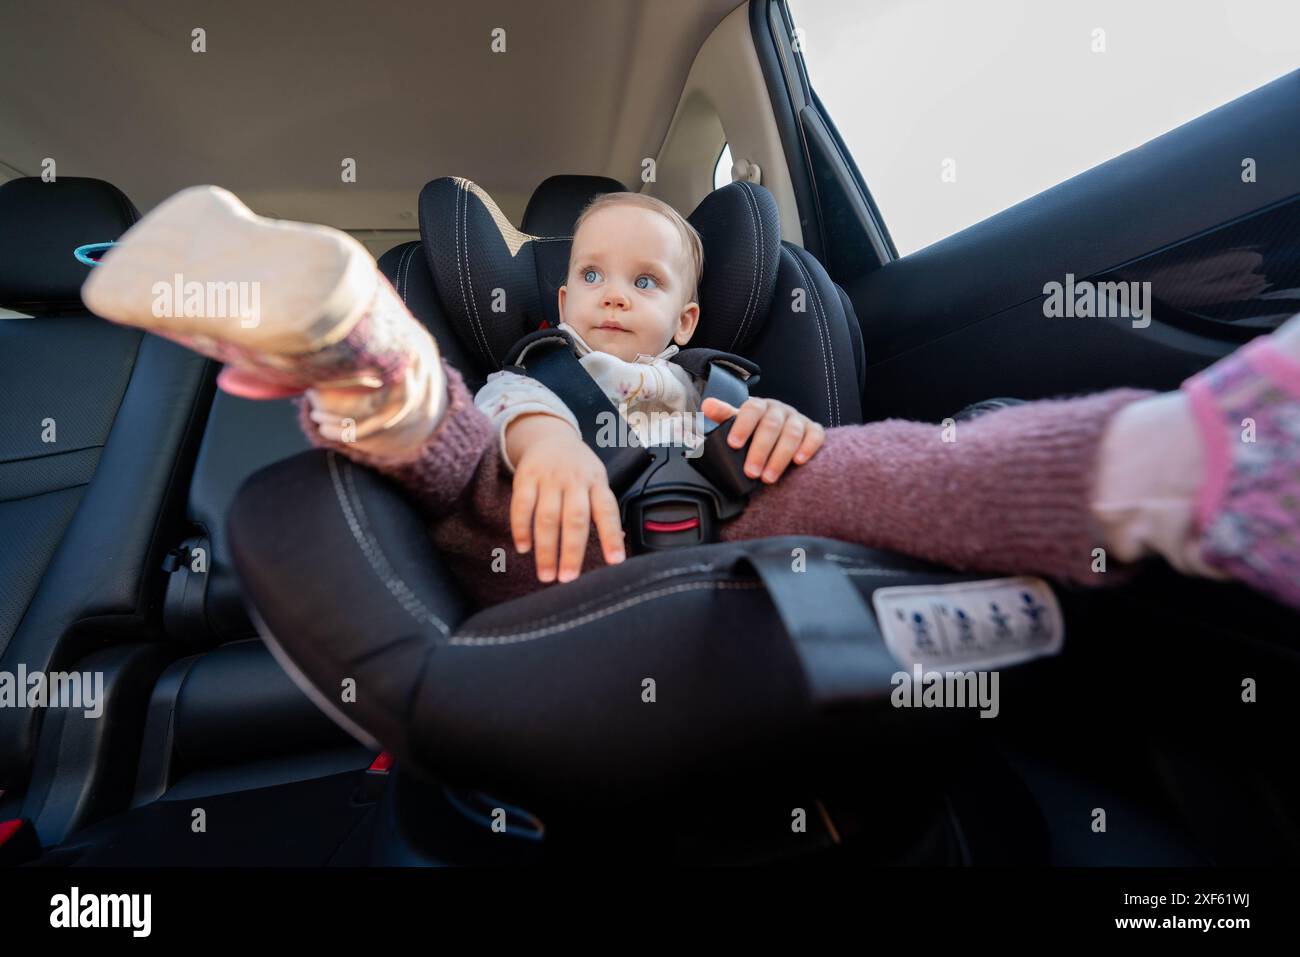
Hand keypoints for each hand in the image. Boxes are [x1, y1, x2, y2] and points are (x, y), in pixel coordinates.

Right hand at [509, 415, 626, 582]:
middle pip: (574, 519)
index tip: (615, 561)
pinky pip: (522, 506)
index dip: (611, 536)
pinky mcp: (526, 478)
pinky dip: (521, 529)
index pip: (607, 511)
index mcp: (597, 483)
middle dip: (571, 552)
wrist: (550, 438)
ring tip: (546, 575)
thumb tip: (615, 550)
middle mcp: (574, 481)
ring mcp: (549, 479)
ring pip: (547, 517)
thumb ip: (602, 513)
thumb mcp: (597, 483)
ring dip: (546, 549)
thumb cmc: (579, 471)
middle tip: (567, 579)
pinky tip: (523, 548)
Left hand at [700, 396, 825, 483]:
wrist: (781, 432)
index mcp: (759, 406)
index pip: (751, 409)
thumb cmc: (756, 430)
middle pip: (771, 426)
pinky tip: (799, 461)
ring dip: (780, 457)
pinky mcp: (813, 430)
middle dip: (760, 450)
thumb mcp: (738, 423)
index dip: (743, 425)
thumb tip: (707, 405)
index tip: (733, 444)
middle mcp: (779, 410)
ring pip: (792, 434)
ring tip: (769, 478)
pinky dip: (808, 448)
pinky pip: (815, 436)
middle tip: (751, 472)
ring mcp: (798, 419)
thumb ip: (724, 416)